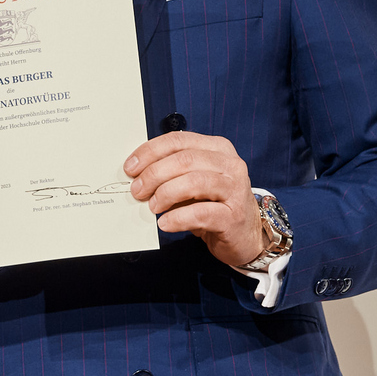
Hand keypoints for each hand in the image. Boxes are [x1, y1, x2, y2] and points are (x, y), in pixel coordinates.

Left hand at [125, 131, 264, 267]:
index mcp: (218, 148)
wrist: (246, 235)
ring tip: (152, 206)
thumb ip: (172, 171)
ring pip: (194, 182)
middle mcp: (230, 164)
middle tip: (137, 190)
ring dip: (165, 194)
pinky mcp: (234, 216)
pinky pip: (201, 213)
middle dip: (154, 174)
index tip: (131, 167)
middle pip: (184, 160)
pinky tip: (165, 223)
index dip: (150, 151)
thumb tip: (137, 174)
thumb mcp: (194, 181)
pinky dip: (177, 218)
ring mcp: (235, 189)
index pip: (178, 140)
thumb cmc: (214, 204)